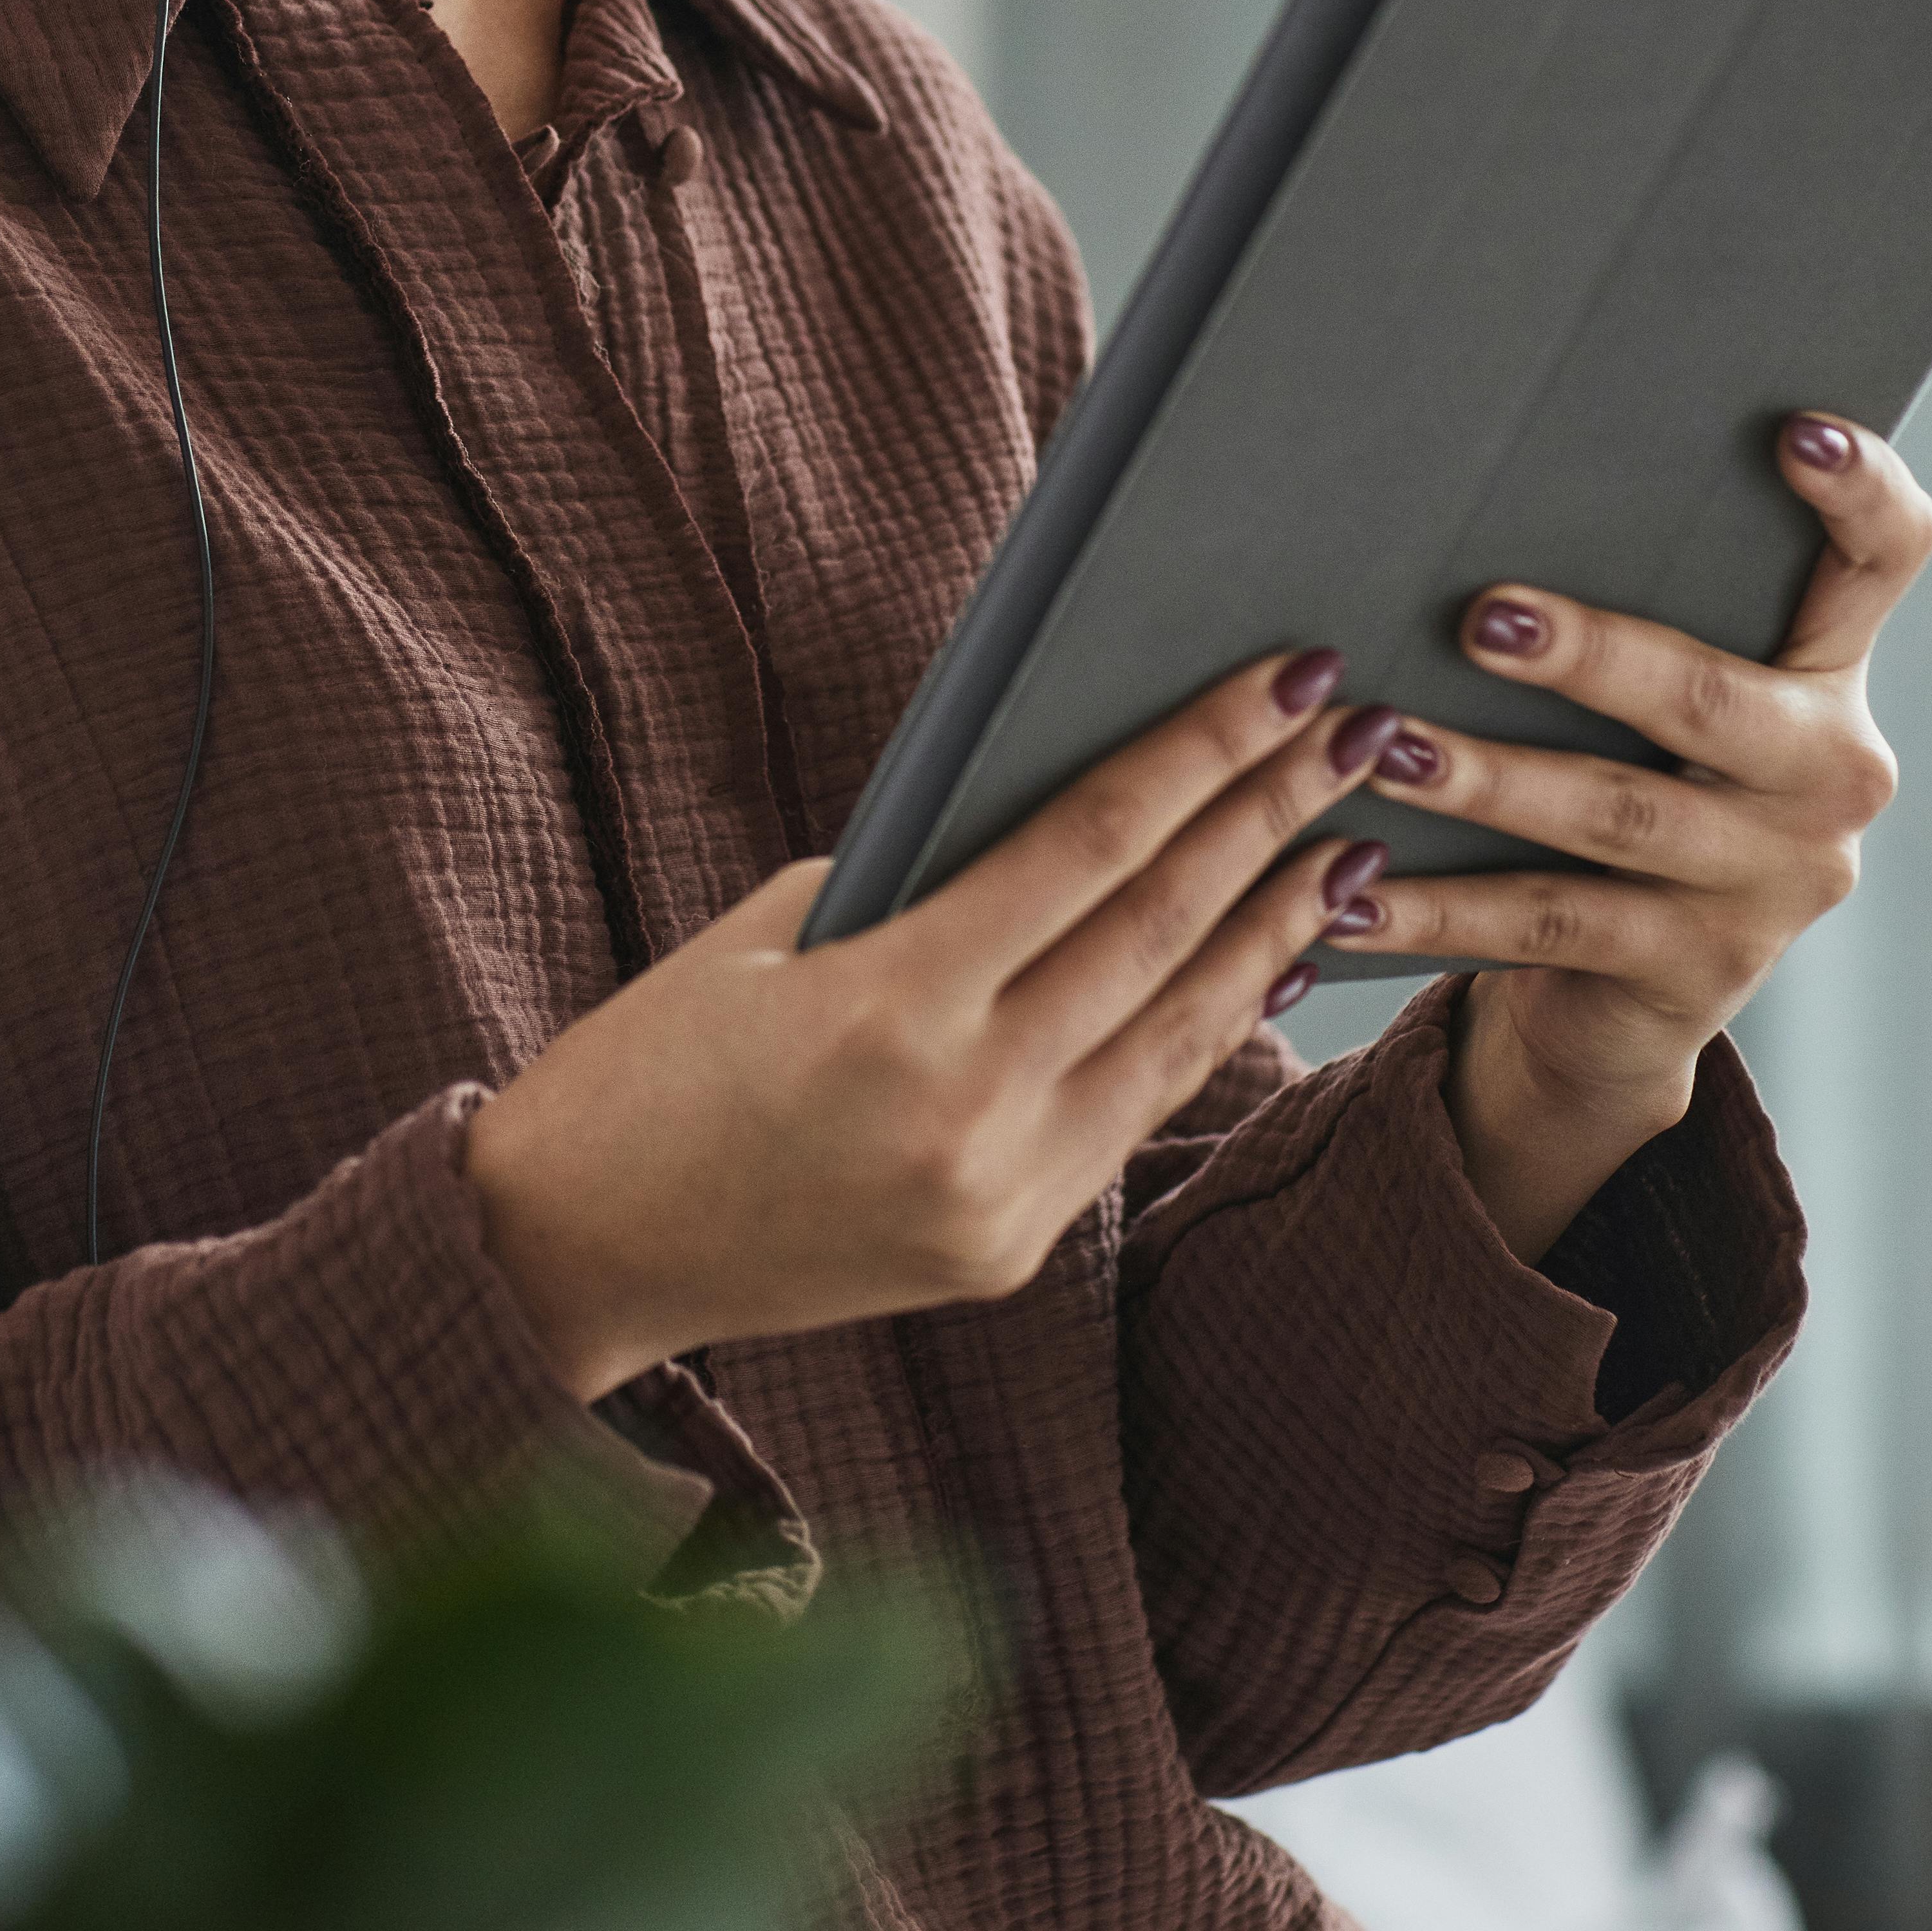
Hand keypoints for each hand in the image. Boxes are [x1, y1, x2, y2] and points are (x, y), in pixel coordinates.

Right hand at [466, 650, 1400, 1402]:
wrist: (576, 1252)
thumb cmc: (652, 1060)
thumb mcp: (768, 933)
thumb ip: (919, 882)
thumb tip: (1065, 818)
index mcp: (888, 1008)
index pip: (1088, 846)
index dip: (1198, 752)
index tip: (1286, 677)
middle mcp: (965, 1111)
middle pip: (1158, 929)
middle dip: (1267, 816)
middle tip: (1355, 727)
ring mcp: (999, 1196)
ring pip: (1177, 1030)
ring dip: (1274, 925)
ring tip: (1347, 839)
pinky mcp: (1008, 1249)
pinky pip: (1132, 1110)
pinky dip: (1208, 1025)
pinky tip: (1263, 957)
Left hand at [1348, 413, 1931, 1259]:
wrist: (1629, 992)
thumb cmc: (1624, 783)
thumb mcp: (1653, 703)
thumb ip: (1623, 612)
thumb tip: (1459, 498)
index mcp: (1826, 677)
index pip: (1884, 563)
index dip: (1860, 494)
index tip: (1797, 431)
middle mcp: (1827, 775)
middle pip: (1714, 698)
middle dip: (1594, 655)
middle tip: (1481, 617)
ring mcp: (1771, 882)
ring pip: (1618, 815)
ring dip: (1489, 781)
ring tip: (1386, 748)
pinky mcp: (1697, 971)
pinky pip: (1549, 925)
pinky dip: (1439, 909)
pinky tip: (1351, 894)